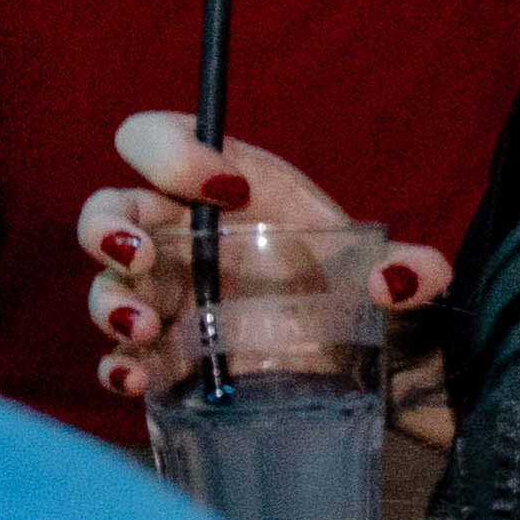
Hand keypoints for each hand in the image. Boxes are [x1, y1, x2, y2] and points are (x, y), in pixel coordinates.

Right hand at [77, 120, 448, 403]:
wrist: (361, 354)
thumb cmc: (357, 281)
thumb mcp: (394, 268)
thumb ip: (412, 268)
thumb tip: (395, 282)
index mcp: (227, 185)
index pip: (162, 139)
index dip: (171, 151)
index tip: (223, 187)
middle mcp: (181, 233)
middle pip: (110, 208)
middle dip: (108, 226)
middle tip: (138, 254)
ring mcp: (167, 293)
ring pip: (107, 285)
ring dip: (110, 303)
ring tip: (145, 327)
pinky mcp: (168, 351)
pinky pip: (121, 356)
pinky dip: (116, 367)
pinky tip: (136, 380)